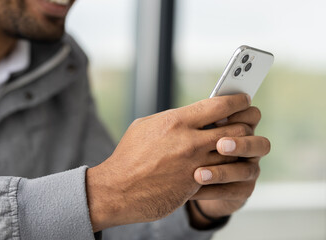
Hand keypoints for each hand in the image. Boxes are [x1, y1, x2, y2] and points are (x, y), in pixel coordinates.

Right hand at [86, 94, 252, 231]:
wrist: (118, 190)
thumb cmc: (129, 155)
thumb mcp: (146, 126)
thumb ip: (172, 118)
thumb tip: (190, 115)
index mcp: (177, 121)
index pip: (218, 104)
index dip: (236, 100)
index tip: (243, 99)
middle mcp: (190, 141)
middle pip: (236, 128)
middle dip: (246, 124)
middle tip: (247, 122)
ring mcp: (195, 165)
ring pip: (234, 153)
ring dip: (238, 148)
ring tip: (235, 144)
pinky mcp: (195, 185)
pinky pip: (223, 174)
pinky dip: (227, 168)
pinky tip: (224, 164)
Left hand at [188, 107, 270, 227]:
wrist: (191, 178)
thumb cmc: (193, 145)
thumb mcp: (194, 130)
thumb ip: (199, 121)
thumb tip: (189, 114)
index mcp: (241, 125)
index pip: (252, 115)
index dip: (240, 116)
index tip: (217, 120)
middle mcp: (250, 147)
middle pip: (260, 143)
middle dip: (240, 144)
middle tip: (219, 145)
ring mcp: (249, 170)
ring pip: (246, 170)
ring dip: (222, 172)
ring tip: (198, 175)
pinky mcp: (242, 190)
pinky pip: (232, 192)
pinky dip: (211, 191)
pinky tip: (192, 191)